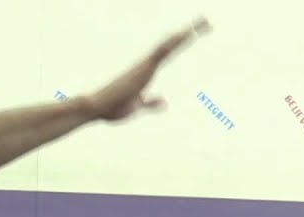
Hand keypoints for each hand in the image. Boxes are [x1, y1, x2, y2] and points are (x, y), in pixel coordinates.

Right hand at [85, 18, 209, 121]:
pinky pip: (161, 52)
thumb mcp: (137, 107)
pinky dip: (173, 43)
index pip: (168, 53)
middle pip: (172, 44)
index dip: (181, 42)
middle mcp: (147, 64)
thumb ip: (151, 103)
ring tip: (204, 22)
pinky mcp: (143, 69)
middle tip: (207, 22)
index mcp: (146, 72)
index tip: (195, 32)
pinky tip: (186, 35)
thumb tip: (166, 102)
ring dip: (186, 33)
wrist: (96, 108)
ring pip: (169, 44)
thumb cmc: (112, 108)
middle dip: (189, 32)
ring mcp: (145, 65)